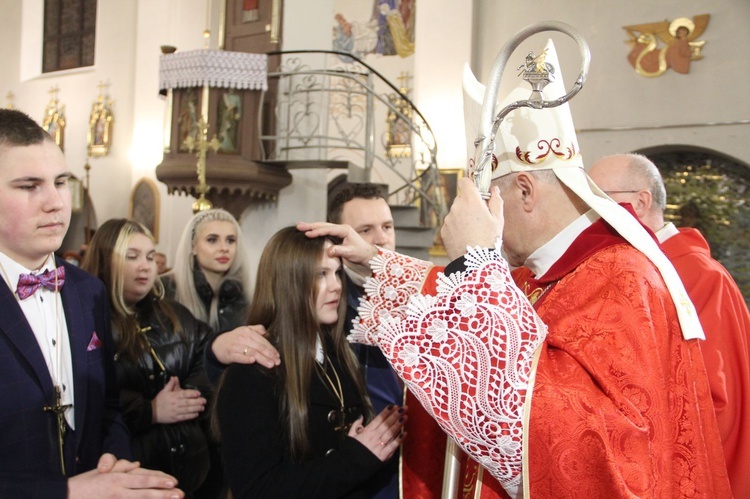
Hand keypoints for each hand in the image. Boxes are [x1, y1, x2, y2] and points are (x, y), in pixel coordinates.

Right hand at [69, 454, 183, 497]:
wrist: (64, 495)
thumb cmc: (85, 483)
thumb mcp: (104, 471)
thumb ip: (121, 468)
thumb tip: (137, 465)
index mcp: (118, 477)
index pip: (143, 478)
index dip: (159, 479)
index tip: (173, 482)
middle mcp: (118, 488)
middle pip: (145, 490)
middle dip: (164, 492)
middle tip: (180, 493)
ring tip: (173, 498)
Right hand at [151, 376, 205, 423]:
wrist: (151, 412)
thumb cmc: (159, 400)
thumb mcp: (163, 391)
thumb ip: (170, 384)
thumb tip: (174, 377)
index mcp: (173, 396)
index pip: (184, 394)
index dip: (192, 393)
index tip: (199, 393)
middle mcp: (175, 403)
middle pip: (187, 402)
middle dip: (197, 402)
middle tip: (204, 401)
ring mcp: (175, 411)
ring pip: (187, 410)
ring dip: (196, 409)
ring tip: (202, 408)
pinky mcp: (175, 418)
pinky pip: (184, 417)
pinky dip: (190, 416)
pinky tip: (196, 414)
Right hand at [212, 324, 279, 367]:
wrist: (218, 344)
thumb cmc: (234, 338)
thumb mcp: (245, 330)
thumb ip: (257, 329)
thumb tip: (268, 333)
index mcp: (248, 331)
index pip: (262, 340)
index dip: (271, 348)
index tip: (278, 355)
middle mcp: (242, 338)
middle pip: (259, 347)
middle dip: (269, 355)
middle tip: (277, 362)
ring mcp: (235, 346)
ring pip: (251, 352)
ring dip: (262, 359)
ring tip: (270, 365)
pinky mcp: (230, 354)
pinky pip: (239, 357)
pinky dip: (246, 359)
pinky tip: (253, 361)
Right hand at [296, 221, 377, 273]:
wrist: (367, 254)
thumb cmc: (360, 253)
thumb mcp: (350, 253)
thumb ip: (340, 251)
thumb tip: (329, 251)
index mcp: (344, 230)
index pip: (328, 229)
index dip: (317, 231)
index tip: (307, 234)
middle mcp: (341, 228)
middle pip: (323, 225)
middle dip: (311, 225)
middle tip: (298, 226)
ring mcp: (339, 230)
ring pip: (323, 226)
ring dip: (312, 227)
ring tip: (300, 226)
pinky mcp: (337, 234)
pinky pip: (325, 231)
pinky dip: (316, 230)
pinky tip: (309, 231)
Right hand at [348, 405, 406, 461]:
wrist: (351, 467)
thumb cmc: (351, 451)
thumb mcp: (350, 436)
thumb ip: (356, 425)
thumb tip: (361, 416)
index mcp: (366, 432)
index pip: (378, 419)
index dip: (386, 412)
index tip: (394, 406)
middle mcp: (374, 437)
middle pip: (386, 424)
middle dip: (395, 415)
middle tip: (404, 408)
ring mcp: (379, 446)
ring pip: (390, 433)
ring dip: (398, 425)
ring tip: (405, 417)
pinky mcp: (383, 455)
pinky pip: (392, 446)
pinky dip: (399, 440)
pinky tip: (405, 433)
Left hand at [441, 178, 503, 259]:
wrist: (474, 262)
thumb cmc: (489, 239)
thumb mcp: (498, 219)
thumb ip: (496, 200)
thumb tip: (494, 189)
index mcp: (470, 201)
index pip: (464, 181)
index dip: (470, 185)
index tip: (476, 192)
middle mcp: (456, 207)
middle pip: (461, 198)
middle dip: (469, 204)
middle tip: (479, 217)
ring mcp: (448, 219)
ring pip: (455, 212)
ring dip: (462, 217)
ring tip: (473, 231)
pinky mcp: (443, 230)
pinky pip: (450, 224)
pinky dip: (456, 228)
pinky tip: (466, 237)